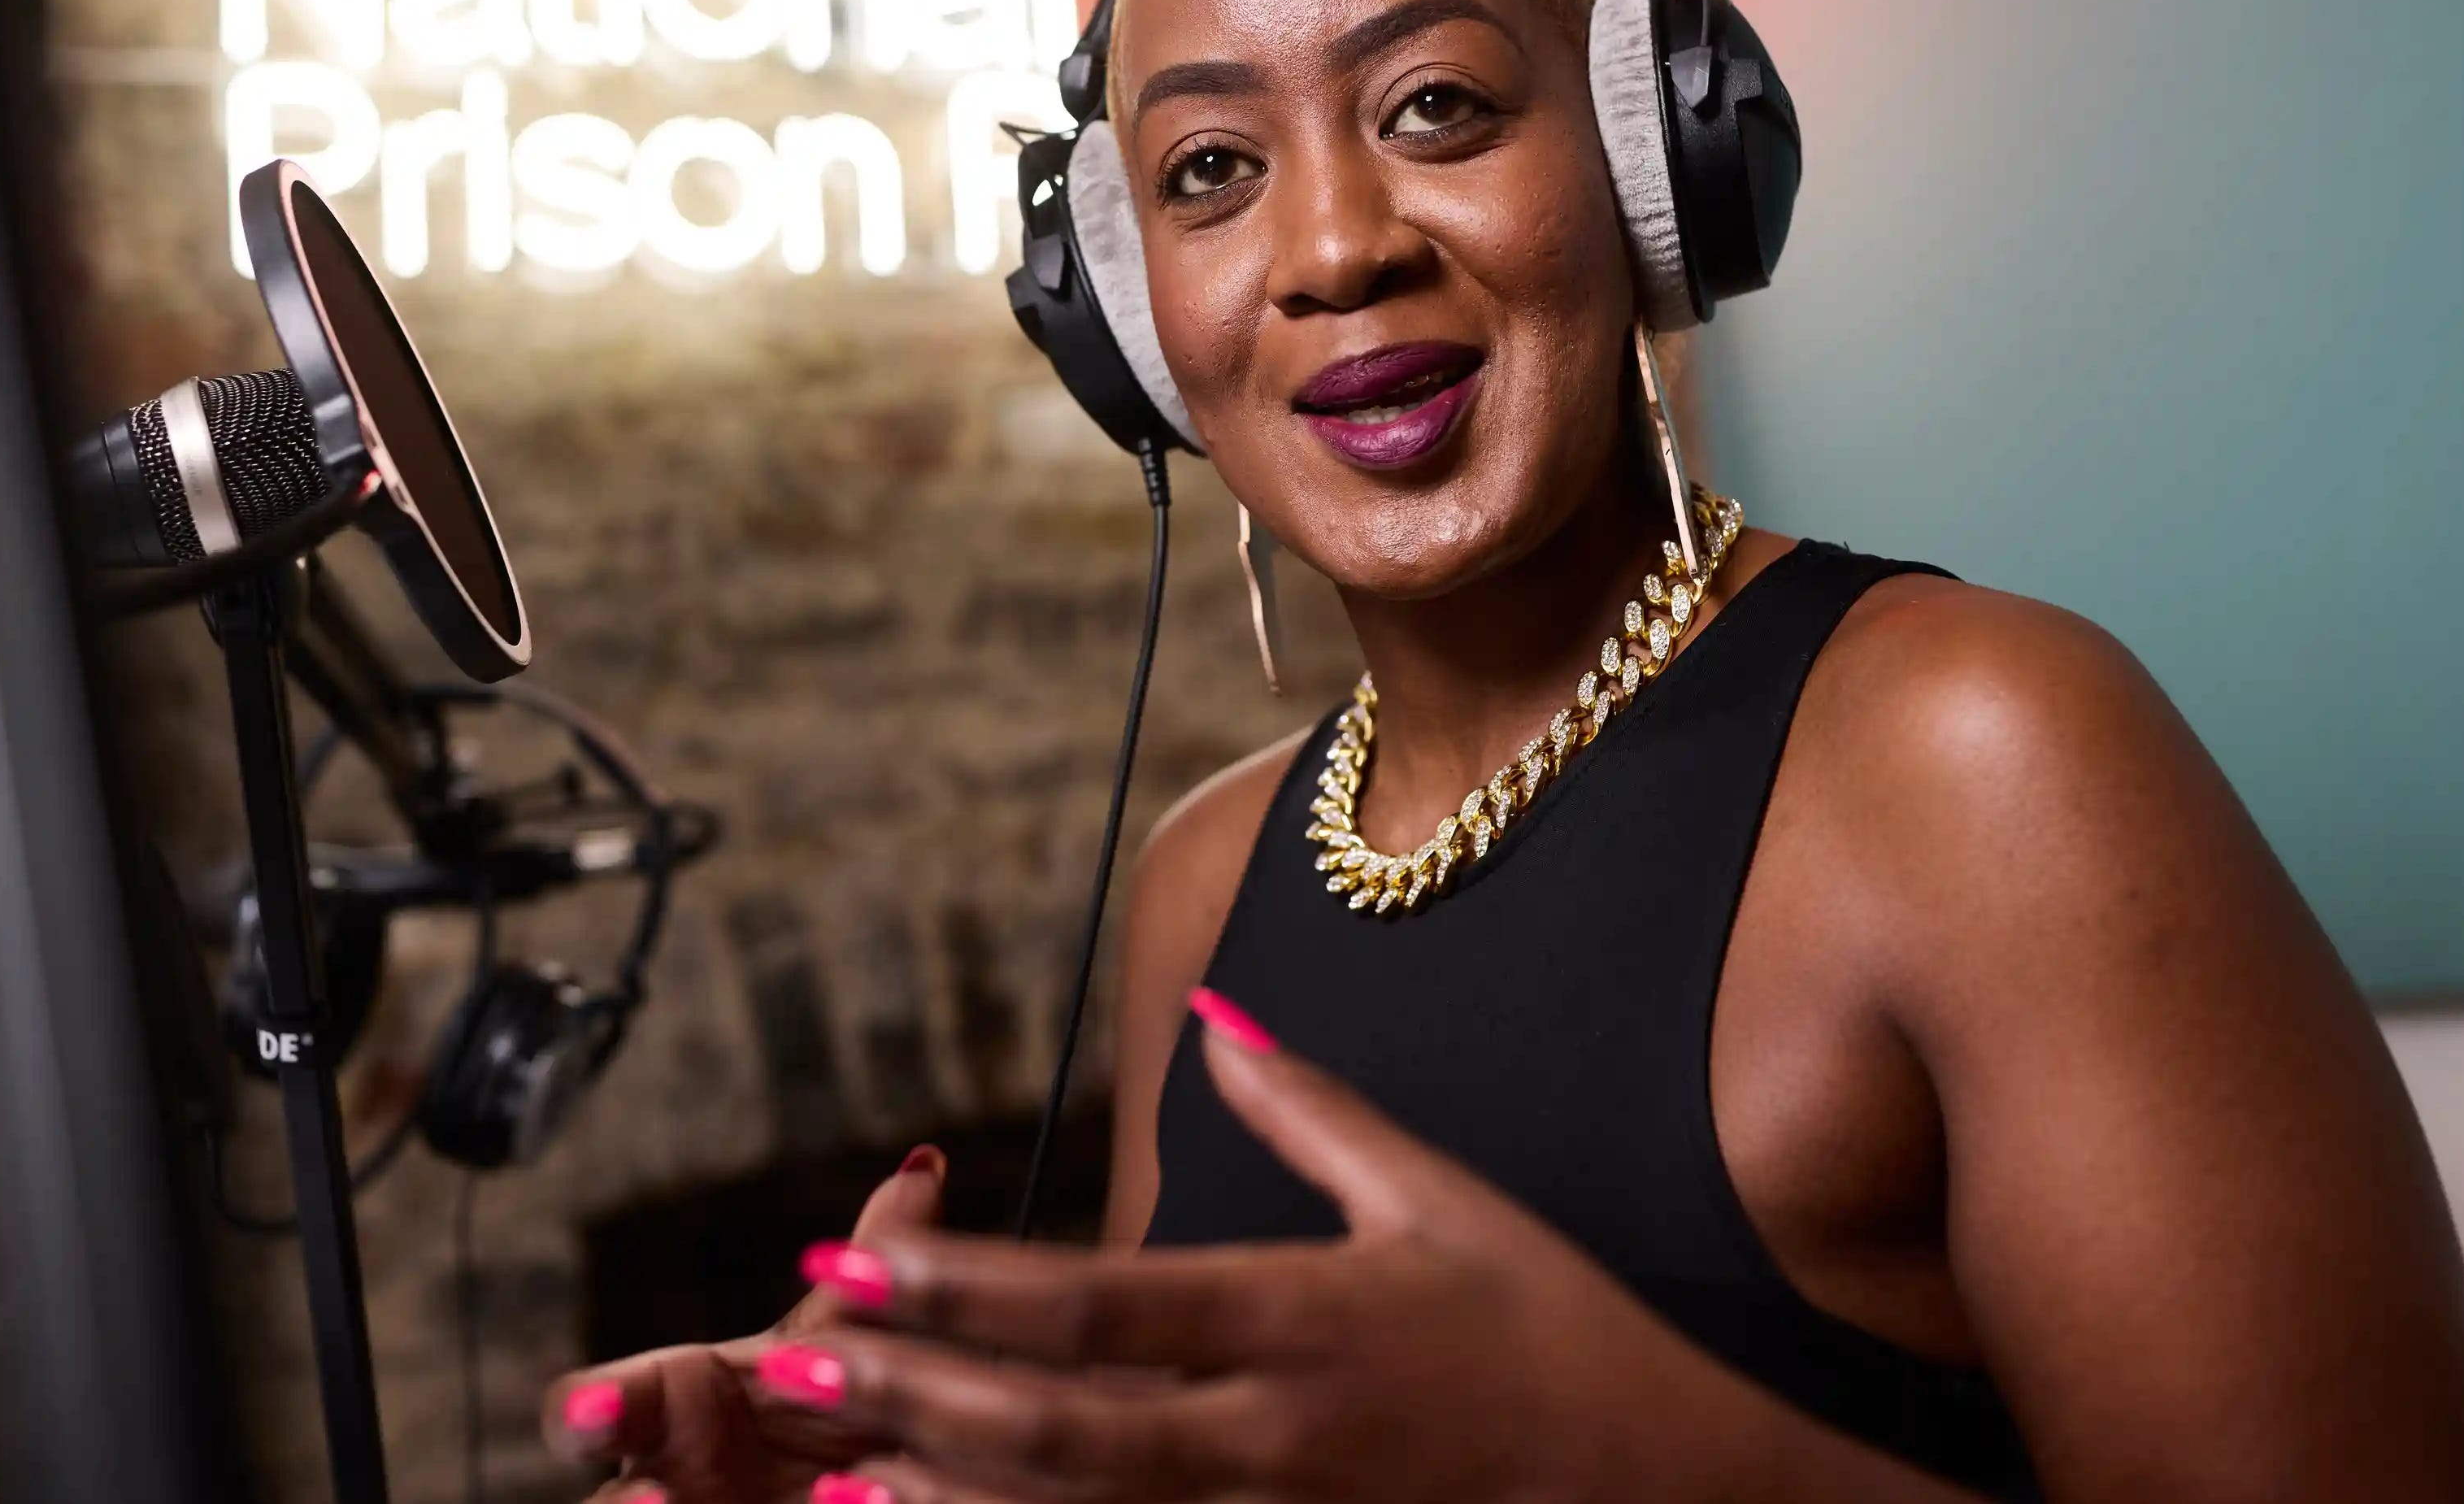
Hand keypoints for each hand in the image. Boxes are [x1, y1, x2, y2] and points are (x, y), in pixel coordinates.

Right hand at [542, 1145, 946, 1503]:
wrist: (856, 1486)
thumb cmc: (823, 1421)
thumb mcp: (843, 1354)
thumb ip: (866, 1283)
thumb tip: (923, 1167)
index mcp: (670, 1414)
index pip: (597, 1410)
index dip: (589, 1412)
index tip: (598, 1411)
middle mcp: (659, 1485)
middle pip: (610, 1503)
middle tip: (651, 1503)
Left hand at [754, 991, 1892, 1503]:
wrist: (1677, 1493)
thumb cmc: (1556, 1336)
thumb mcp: (1439, 1198)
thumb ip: (1310, 1108)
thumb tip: (1210, 1008)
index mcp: (1304, 1313)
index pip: (1101, 1302)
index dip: (965, 1289)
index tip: (852, 1254)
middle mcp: (1276, 1429)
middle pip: (1061, 1423)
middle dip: (913, 1395)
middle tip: (786, 1365)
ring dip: (949, 1495)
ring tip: (826, 1472)